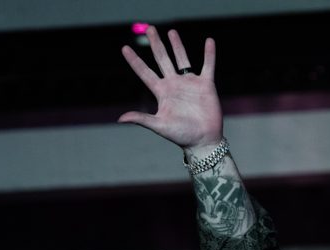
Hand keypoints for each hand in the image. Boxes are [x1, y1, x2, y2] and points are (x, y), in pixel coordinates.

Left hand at [118, 27, 223, 151]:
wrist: (203, 140)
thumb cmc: (181, 136)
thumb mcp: (159, 126)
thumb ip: (142, 119)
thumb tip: (120, 119)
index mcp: (161, 93)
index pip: (144, 73)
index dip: (134, 61)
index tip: (124, 48)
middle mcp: (174, 85)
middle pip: (162, 59)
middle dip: (156, 44)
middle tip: (150, 29)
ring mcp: (189, 83)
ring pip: (182, 59)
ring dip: (177, 45)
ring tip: (171, 32)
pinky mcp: (206, 84)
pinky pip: (208, 65)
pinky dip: (209, 54)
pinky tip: (209, 41)